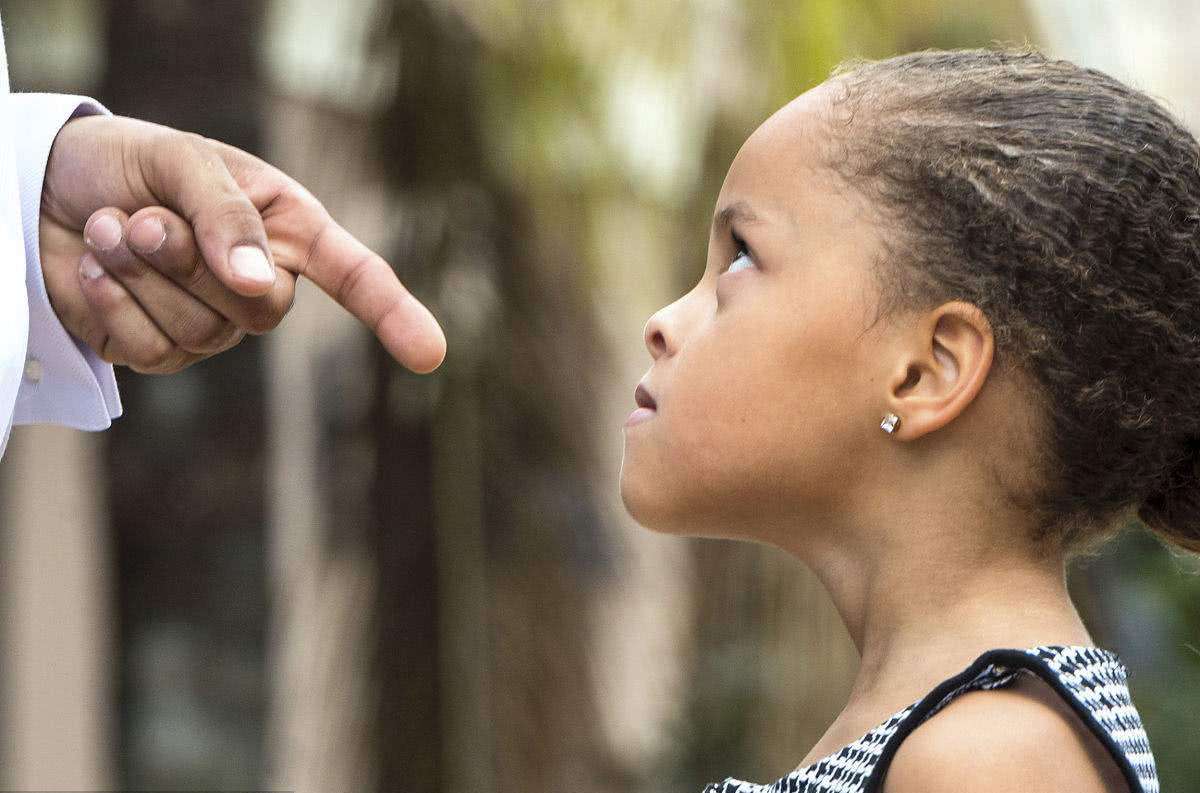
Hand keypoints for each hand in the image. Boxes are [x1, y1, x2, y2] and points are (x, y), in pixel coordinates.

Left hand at [39, 114, 446, 373]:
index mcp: (287, 229)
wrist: (44, 187)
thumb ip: (226, 215)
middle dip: (191, 260)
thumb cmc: (129, 162)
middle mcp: (261, 284)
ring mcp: (212, 325)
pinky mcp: (160, 352)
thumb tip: (258, 286)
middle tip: (141, 218)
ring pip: (203, 333)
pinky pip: (152, 352)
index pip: (355, 276)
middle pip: (262, 310)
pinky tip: (92, 265)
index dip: (394, 314)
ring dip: (141, 275)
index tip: (431, 355)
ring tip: (108, 227)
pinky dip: (113, 302)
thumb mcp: (182, 161)